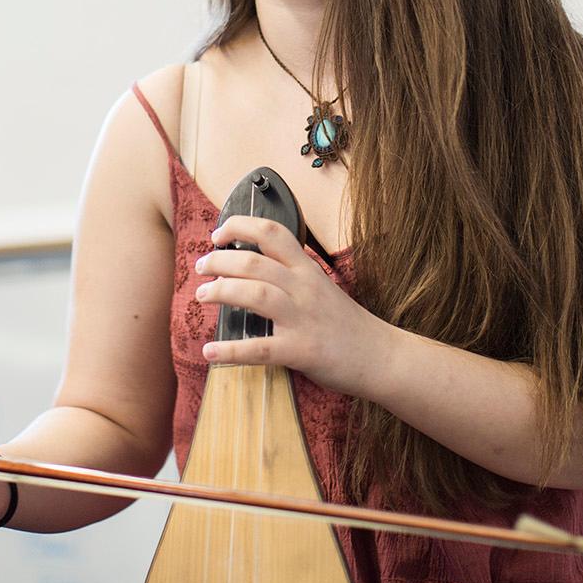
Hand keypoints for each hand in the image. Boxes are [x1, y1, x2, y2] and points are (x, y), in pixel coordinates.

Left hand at [195, 215, 392, 397]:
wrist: (381, 356)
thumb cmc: (346, 324)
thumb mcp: (321, 287)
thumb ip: (291, 276)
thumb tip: (251, 268)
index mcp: (307, 269)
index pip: (272, 232)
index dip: (240, 226)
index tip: (218, 234)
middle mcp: (303, 288)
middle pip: (254, 261)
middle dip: (219, 260)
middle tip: (201, 267)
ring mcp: (302, 319)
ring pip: (254, 294)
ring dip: (220, 292)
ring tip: (202, 296)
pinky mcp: (300, 351)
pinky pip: (259, 348)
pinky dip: (230, 351)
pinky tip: (210, 352)